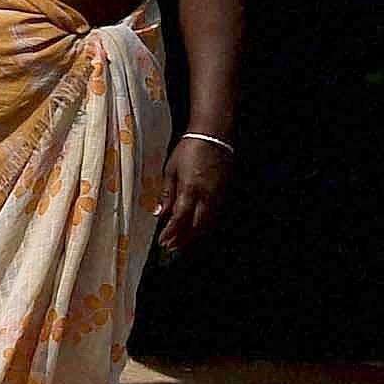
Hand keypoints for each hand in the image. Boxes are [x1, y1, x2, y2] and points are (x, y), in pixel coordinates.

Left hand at [156, 134, 228, 254]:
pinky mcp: (224, 192)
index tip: (163, 242)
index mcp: (190, 189)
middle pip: (196, 226)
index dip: (171, 233)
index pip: (180, 219)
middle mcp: (207, 196)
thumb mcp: (170, 169)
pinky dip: (204, 225)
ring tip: (182, 243)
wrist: (214, 134)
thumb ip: (166, 193)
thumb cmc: (188, 149)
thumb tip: (159, 214)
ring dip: (194, 235)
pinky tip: (197, 229)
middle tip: (171, 248)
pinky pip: (215, 214)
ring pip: (208, 222)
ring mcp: (218, 195)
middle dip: (183, 239)